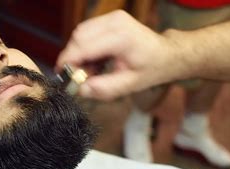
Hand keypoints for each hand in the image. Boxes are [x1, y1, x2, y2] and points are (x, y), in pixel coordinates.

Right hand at [56, 10, 182, 100]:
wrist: (167, 54)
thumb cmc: (152, 69)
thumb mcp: (130, 85)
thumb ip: (104, 88)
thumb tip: (81, 90)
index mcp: (122, 38)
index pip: (84, 46)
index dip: (68, 62)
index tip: (62, 78)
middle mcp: (115, 22)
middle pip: (78, 37)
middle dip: (72, 59)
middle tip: (79, 77)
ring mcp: (112, 17)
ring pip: (80, 33)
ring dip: (78, 53)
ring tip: (90, 71)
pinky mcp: (109, 18)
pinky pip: (86, 31)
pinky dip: (84, 47)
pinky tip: (94, 61)